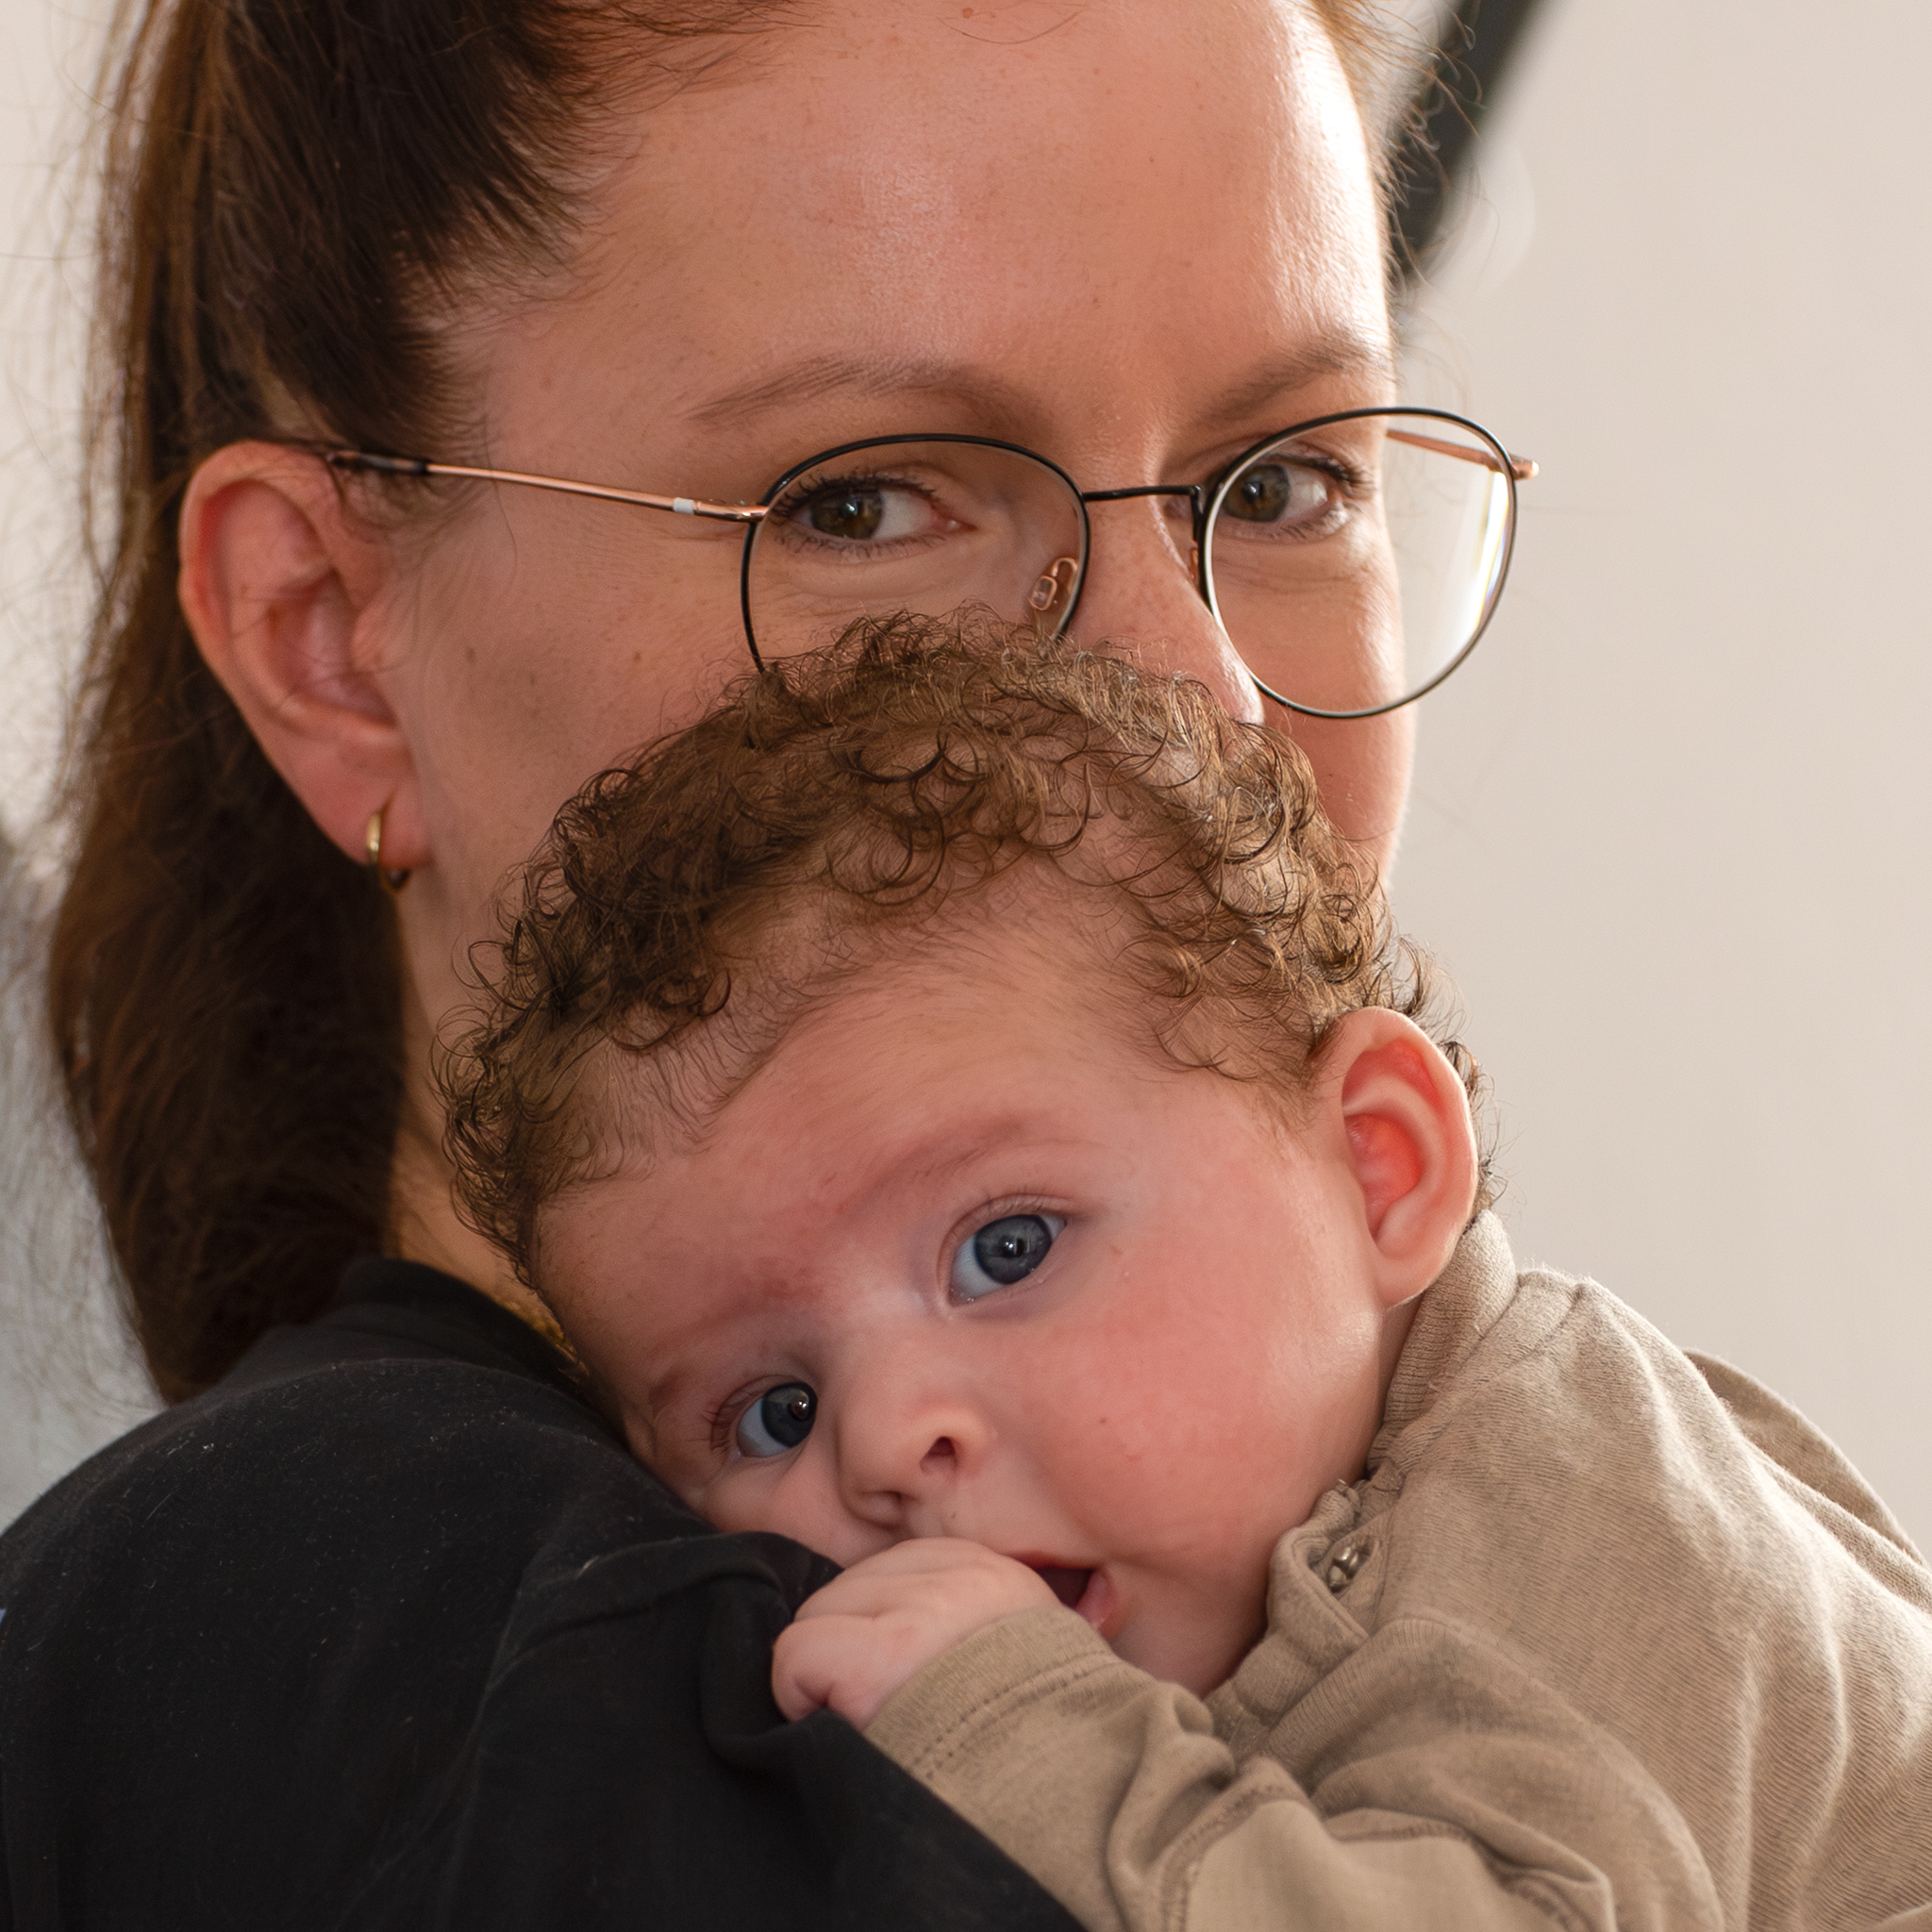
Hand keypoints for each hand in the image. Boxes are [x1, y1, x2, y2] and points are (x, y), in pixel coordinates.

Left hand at [772, 1538, 1057, 1727]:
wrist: (1053, 1805)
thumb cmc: (1021, 1748)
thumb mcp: (1008, 1659)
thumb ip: (954, 1626)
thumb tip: (886, 1623)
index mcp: (988, 1575)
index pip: (885, 1575)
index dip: (876, 1638)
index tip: (908, 1691)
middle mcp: (958, 1578)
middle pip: (845, 1591)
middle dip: (848, 1653)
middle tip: (894, 1715)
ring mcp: (919, 1615)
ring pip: (812, 1618)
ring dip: (828, 1675)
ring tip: (882, 1725)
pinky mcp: (878, 1661)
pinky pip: (793, 1655)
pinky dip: (800, 1698)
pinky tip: (851, 1730)